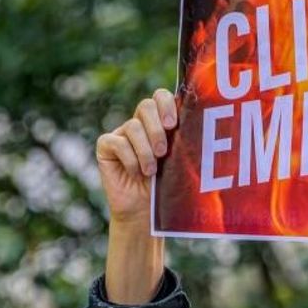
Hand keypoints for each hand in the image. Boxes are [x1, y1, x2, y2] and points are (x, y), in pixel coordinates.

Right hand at [95, 88, 177, 224]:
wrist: (145, 211)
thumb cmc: (167, 186)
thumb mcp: (180, 161)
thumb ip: (185, 141)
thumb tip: (201, 126)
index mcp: (161, 122)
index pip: (161, 96)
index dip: (166, 104)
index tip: (173, 124)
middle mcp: (141, 124)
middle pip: (146, 106)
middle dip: (157, 129)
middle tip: (163, 151)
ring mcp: (122, 133)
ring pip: (133, 126)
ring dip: (145, 150)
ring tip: (151, 171)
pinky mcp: (106, 146)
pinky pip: (116, 142)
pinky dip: (129, 158)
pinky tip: (135, 172)